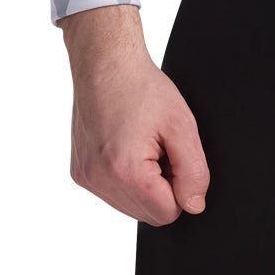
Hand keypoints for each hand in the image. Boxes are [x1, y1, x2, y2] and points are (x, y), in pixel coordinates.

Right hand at [60, 4, 209, 224]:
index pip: (167, 213)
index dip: (179, 184)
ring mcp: (86, 178)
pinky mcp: (79, 172)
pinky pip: (112, 192)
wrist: (106, 62)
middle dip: (160, 185)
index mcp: (126, 171)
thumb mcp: (181, 124)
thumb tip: (194, 205)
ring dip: (142, 182)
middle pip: (147, 213)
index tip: (172, 153)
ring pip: (129, 206)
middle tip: (158, 145)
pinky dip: (124, 176)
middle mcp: (99, 180)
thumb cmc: (141, 86)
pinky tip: (125, 144)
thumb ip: (194, 171)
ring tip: (141, 143)